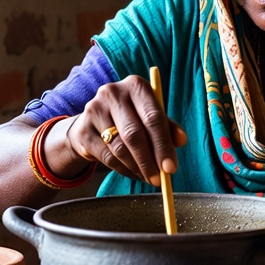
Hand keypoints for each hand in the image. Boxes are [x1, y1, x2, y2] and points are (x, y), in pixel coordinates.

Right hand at [65, 75, 186, 186]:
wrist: (92, 121)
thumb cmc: (130, 117)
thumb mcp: (149, 116)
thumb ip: (167, 126)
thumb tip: (181, 141)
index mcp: (135, 85)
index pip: (153, 117)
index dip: (163, 145)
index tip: (171, 168)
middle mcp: (113, 93)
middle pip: (134, 134)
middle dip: (149, 161)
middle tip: (160, 179)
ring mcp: (94, 110)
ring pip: (120, 148)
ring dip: (137, 168)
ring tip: (149, 178)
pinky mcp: (83, 130)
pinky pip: (107, 157)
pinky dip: (124, 170)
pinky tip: (134, 174)